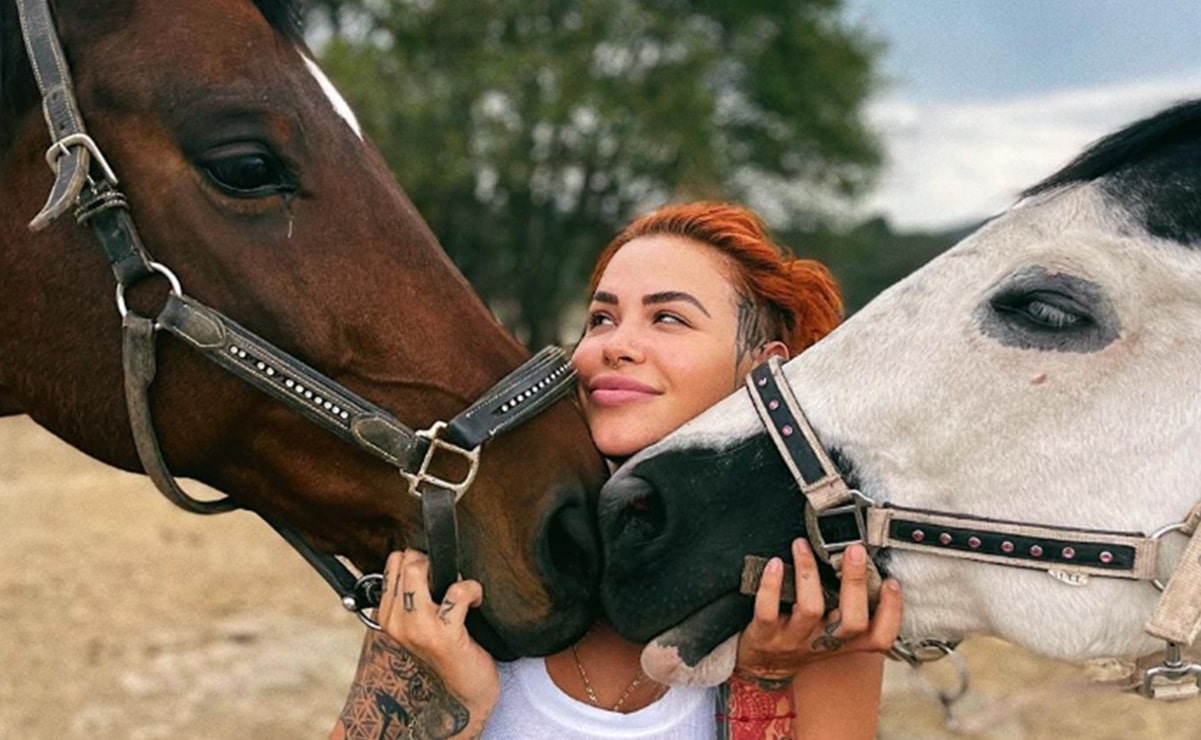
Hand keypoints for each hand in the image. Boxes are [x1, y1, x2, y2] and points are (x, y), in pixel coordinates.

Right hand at [377, 549, 499, 716]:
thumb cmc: (446, 651)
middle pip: (406, 561)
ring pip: (419, 570)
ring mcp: (417, 629)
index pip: (394, 561)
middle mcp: (396, 622)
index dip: (421, 559)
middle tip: (450, 580)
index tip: (437, 574)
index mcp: (387, 616)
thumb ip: (413, 594)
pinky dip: (473, 590)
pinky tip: (477, 602)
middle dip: (433, 561)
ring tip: (461, 591)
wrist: (462, 694)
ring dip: (448, 572)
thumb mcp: (418, 623)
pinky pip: (458, 591)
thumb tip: (423, 554)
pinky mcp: (444, 636)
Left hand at [735, 539, 902, 684]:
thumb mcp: (828, 632)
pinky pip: (769, 611)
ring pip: (811, 609)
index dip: (891, 613)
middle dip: (856, 583)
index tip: (891, 582)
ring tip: (802, 545)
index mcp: (843, 642)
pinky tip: (774, 564)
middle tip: (855, 550)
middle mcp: (822, 643)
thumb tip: (861, 564)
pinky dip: (772, 585)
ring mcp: (794, 641)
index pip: (879, 637)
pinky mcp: (764, 636)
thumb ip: (844, 606)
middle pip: (852, 621)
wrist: (762, 666)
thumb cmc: (799, 641)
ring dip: (808, 572)